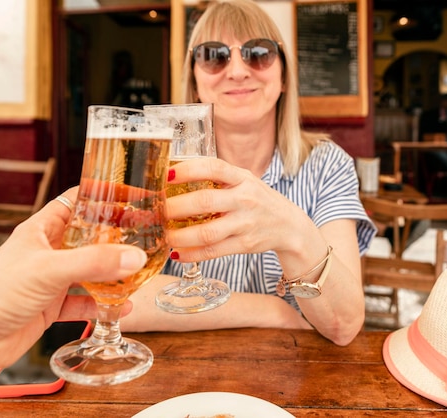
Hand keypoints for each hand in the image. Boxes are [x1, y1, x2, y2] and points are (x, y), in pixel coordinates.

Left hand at [0, 187, 146, 375]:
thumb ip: (94, 262)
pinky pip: (84, 302)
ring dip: (111, 273)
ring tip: (138, 272)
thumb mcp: (49, 269)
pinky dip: (103, 305)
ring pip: (89, 271)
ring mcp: (50, 280)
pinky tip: (121, 308)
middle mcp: (47, 252)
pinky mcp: (51, 306)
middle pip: (88, 237)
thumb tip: (133, 257)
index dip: (100, 197)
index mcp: (41, 230)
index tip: (129, 196)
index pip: (75, 203)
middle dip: (114, 238)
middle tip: (143, 235)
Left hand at [165, 158, 311, 261]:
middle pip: (205, 201)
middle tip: (158, 211)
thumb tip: (173, 176)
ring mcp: (246, 223)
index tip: (167, 174)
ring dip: (181, 236)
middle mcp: (245, 199)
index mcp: (242, 178)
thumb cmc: (256, 199)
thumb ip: (217, 177)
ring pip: (207, 232)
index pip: (213, 167)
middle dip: (176, 207)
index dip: (188, 169)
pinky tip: (178, 253)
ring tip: (165, 236)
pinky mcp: (245, 245)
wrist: (289, 225)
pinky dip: (192, 254)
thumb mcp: (243, 181)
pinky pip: (213, 251)